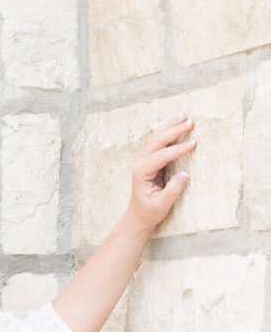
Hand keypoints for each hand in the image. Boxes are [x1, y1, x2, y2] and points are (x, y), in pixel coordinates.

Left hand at [127, 113, 196, 233]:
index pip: (162, 156)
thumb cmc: (149, 211)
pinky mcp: (148, 159)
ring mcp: (143, 159)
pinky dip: (168, 131)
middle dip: (174, 130)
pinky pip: (158, 141)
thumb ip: (172, 191)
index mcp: (141, 171)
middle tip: (191, 122)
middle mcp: (140, 162)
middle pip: (158, 141)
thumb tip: (185, 175)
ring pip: (157, 137)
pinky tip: (177, 123)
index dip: (178, 149)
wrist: (138, 215)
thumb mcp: (161, 205)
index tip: (194, 143)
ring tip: (185, 116)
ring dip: (171, 126)